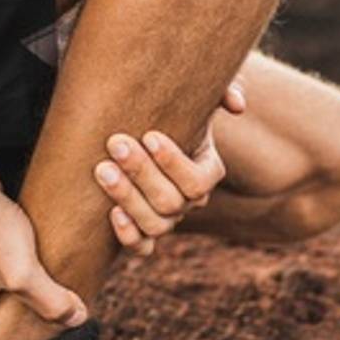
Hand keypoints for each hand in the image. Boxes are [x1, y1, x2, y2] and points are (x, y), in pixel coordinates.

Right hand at [0, 160, 87, 330]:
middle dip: (15, 303)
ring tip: (42, 270)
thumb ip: (50, 301)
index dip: (0, 335)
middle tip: (42, 298)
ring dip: (17, 273)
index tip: (25, 328)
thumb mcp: (23, 274)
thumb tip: (77, 318)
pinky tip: (34, 242)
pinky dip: (15, 249)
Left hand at [94, 78, 245, 255]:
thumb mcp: (193, 97)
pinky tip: (111, 213)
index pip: (198, 181)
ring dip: (128, 198)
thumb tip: (237, 104)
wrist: (132, 130)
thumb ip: (219, 92)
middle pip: (172, 202)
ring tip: (102, 170)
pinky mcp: (142, 231)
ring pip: (156, 225)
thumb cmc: (166, 110)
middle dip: (142, 173)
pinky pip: (142, 246)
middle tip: (115, 144)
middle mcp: (189, 200)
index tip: (150, 135)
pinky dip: (129, 236)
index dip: (175, 163)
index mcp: (207, 171)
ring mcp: (167, 219)